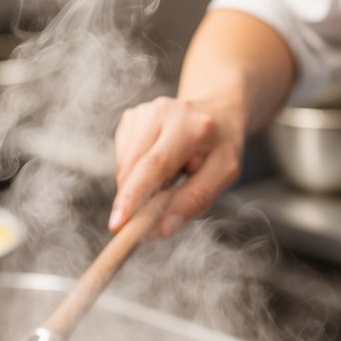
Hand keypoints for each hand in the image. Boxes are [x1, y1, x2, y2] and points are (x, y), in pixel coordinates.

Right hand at [108, 95, 242, 237]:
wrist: (217, 112)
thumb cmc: (220, 149)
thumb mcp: (223, 174)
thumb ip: (195, 200)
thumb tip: (161, 229)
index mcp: (190, 126)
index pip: (155, 165)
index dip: (134, 196)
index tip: (118, 223)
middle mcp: (163, 112)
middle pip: (133, 165)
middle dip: (127, 200)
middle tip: (126, 227)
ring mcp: (144, 112)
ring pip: (124, 164)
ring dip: (133, 188)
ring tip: (162, 186)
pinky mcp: (131, 117)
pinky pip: (122, 157)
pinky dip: (133, 174)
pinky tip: (153, 170)